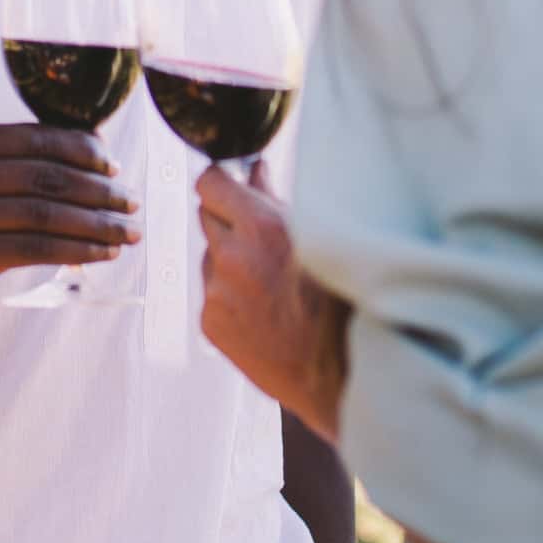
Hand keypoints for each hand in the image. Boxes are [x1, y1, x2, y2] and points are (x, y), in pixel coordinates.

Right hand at [0, 122, 141, 317]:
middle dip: (100, 191)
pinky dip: (78, 250)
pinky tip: (104, 253)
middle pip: (48, 176)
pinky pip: (38, 247)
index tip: (116, 169)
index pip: (40, 139)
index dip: (85, 152)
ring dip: (98, 224)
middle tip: (132, 203)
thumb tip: (99, 148)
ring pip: (48, 214)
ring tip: (128, 232)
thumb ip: (22, 159)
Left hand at [197, 162, 347, 441]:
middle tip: (256, 234)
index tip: (228, 186)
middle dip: (227, 218)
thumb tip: (254, 170)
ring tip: (269, 281)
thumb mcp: (314, 237)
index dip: (220, 183)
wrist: (335, 372)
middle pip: (205, 216)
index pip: (209, 183)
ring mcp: (217, 292)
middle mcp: (232, 257)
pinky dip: (228, 293)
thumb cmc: (338, 300)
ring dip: (229, 257)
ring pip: (210, 256)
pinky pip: (211, 291)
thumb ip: (273, 199)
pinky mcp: (209, 321)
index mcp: (261, 228)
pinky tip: (261, 308)